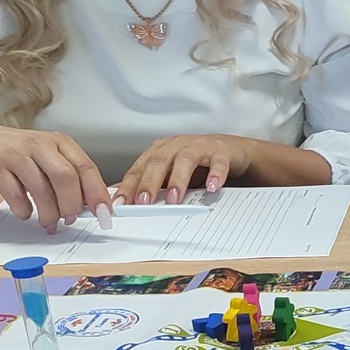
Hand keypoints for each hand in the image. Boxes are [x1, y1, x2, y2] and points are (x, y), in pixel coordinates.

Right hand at [0, 122, 110, 231]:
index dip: (97, 194)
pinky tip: (25, 212)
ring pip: (42, 188)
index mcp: (59, 143)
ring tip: (49, 222)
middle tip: (70, 220)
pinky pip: (15, 195)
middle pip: (66, 178)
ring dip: (49, 212)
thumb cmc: (16, 154)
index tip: (104, 215)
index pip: (86, 168)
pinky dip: (24, 210)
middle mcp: (40, 145)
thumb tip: (91, 207)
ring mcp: (16, 154)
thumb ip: (69, 178)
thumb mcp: (47, 158)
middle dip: (71, 205)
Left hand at [116, 135, 258, 203]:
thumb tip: (121, 197)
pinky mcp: (220, 152)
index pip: (139, 168)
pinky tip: (212, 187)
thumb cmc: (196, 162)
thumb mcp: (168, 172)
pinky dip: (215, 174)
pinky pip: (218, 163)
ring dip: (178, 180)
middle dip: (149, 183)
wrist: (228, 149)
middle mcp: (176, 146)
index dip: (129, 185)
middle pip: (159, 162)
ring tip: (173, 198)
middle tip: (143, 202)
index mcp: (160, 151)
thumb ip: (147, 183)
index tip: (121, 203)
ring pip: (184, 160)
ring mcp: (198, 147)